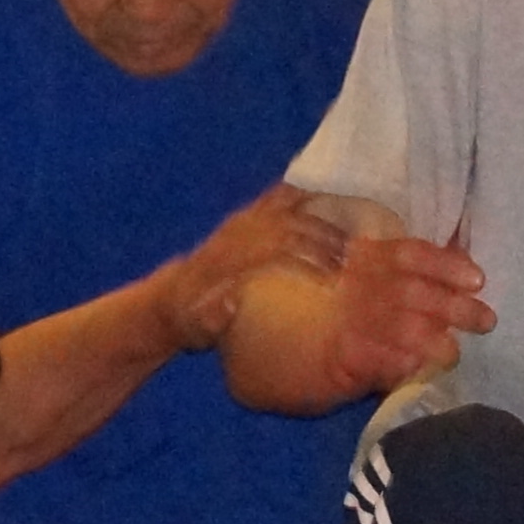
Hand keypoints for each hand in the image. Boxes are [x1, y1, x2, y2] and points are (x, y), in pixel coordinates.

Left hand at [162, 184, 348, 350]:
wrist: (171, 297)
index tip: (333, 277)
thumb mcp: (196, 327)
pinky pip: (276, 197)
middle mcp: (236, 234)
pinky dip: (303, 195)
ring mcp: (241, 221)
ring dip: (320, 219)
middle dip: (324, 240)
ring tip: (349, 234)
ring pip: (286, 207)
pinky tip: (327, 198)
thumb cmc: (190, 319)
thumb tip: (232, 302)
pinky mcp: (244, 216)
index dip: (308, 260)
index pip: (276, 251)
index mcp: (227, 261)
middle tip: (353, 259)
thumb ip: (213, 318)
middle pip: (289, 227)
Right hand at [322, 232, 492, 390]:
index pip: (409, 254)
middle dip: (453, 306)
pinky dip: (399, 365)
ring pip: (398, 326)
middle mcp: (353, 283)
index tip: (477, 279)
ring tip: (453, 353)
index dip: (446, 265)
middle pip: (412, 290)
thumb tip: (457, 255)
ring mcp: (342, 320)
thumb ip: (394, 263)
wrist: (264, 338)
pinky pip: (375, 360)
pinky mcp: (333, 359)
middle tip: (486, 321)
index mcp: (360, 256)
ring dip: (433, 341)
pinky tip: (416, 368)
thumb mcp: (348, 270)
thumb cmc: (313, 302)